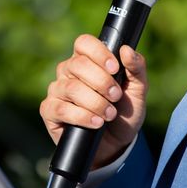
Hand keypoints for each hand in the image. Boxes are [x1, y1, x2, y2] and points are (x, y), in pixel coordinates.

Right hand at [40, 34, 148, 167]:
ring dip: (95, 102)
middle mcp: (68, 71)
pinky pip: (61, 108)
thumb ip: (136, 68)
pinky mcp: (49, 110)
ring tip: (109, 114)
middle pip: (77, 65)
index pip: (84, 43)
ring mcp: (57, 90)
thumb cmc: (124, 112)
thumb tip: (126, 49)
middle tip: (116, 96)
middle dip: (101, 82)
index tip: (115, 69)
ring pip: (71, 88)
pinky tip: (96, 123)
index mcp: (87, 60)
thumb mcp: (138, 90)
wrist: (115, 144)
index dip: (99, 53)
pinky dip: (82, 116)